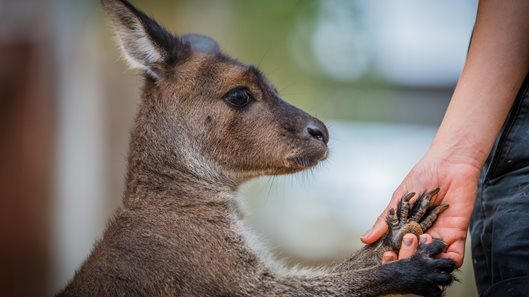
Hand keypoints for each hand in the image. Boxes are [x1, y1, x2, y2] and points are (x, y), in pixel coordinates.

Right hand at [362, 154, 480, 266]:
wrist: (448, 164)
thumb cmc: (423, 176)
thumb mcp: (398, 200)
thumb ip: (384, 221)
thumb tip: (365, 238)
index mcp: (406, 229)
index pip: (396, 251)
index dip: (392, 258)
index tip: (387, 254)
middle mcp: (421, 236)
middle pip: (413, 260)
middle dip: (407, 259)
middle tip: (407, 242)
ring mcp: (439, 237)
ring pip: (432, 262)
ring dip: (426, 258)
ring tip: (422, 239)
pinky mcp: (457, 235)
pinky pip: (455, 257)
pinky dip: (448, 260)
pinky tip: (438, 246)